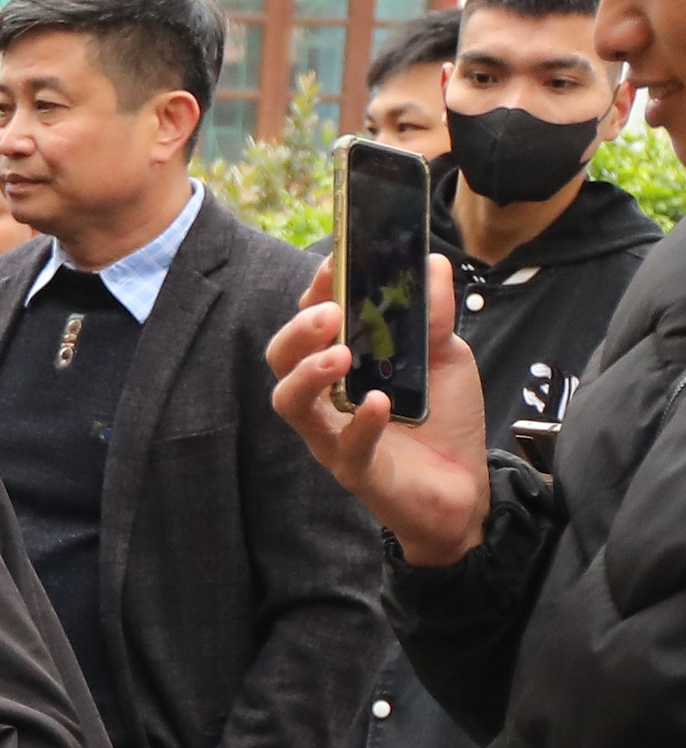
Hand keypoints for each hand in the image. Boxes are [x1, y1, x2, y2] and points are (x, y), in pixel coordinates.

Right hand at [267, 248, 490, 568]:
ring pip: (291, 405)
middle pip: (282, 360)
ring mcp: (333, 435)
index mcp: (343, 363)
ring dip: (307, 375)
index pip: (313, 321)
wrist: (466, 486)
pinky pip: (345, 447)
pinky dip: (360, 424)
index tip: (334, 262)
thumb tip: (430, 264)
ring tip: (338, 357)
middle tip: (327, 313)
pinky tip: (378, 404)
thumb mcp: (447, 356)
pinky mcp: (354, 470)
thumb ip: (435, 316)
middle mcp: (326, 397)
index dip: (316, 291)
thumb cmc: (442, 420)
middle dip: (298, 331)